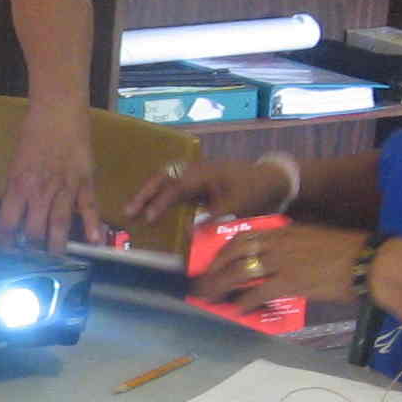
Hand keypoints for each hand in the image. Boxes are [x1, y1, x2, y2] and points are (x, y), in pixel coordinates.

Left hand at [0, 103, 98, 252]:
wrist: (58, 109)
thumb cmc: (34, 130)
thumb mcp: (17, 161)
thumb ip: (18, 186)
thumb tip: (18, 207)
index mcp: (18, 185)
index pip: (8, 223)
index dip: (6, 243)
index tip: (7, 251)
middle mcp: (39, 191)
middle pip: (34, 231)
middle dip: (32, 249)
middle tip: (33, 258)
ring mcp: (64, 188)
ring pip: (59, 225)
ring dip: (56, 246)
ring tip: (56, 258)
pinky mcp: (84, 181)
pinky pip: (88, 208)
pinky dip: (92, 226)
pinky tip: (94, 242)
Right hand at [124, 157, 291, 231]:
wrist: (273, 178)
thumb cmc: (256, 190)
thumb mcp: (237, 206)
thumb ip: (212, 218)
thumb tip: (188, 233)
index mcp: (205, 173)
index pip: (176, 185)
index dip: (161, 201)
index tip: (148, 217)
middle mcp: (197, 169)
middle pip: (164, 176)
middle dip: (145, 193)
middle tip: (128, 210)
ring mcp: (197, 172)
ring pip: (167, 178)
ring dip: (150, 191)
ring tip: (133, 208)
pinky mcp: (199, 179)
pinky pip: (175, 183)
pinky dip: (161, 193)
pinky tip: (152, 206)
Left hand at [187, 219, 370, 311]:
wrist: (369, 261)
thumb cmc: (349, 252)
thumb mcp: (315, 239)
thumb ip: (294, 247)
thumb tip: (280, 263)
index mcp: (284, 230)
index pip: (244, 237)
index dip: (224, 251)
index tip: (213, 262)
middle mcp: (278, 242)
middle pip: (234, 253)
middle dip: (214, 270)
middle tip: (202, 284)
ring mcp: (282, 261)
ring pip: (239, 272)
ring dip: (220, 286)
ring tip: (208, 298)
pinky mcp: (289, 281)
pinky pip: (256, 292)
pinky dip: (243, 302)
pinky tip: (236, 310)